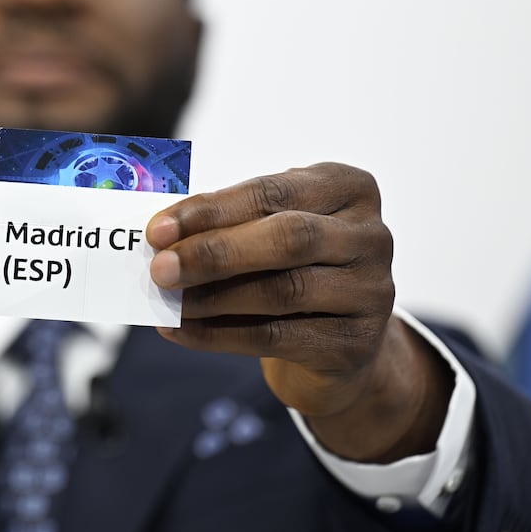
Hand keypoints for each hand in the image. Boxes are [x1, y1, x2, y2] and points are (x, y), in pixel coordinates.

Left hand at [147, 163, 448, 461]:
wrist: (337, 343)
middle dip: (214, 253)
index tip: (157, 230)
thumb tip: (161, 239)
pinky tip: (180, 330)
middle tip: (159, 268)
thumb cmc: (289, 269)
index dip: (212, 210)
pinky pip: (277, 337)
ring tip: (167, 301)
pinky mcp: (357, 343)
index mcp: (348, 188)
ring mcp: (373, 291)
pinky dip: (219, 335)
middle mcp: (370, 236)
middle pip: (288, 239)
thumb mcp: (267, 233)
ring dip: (213, 297)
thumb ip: (227, 226)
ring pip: (284, 291)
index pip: (273, 192)